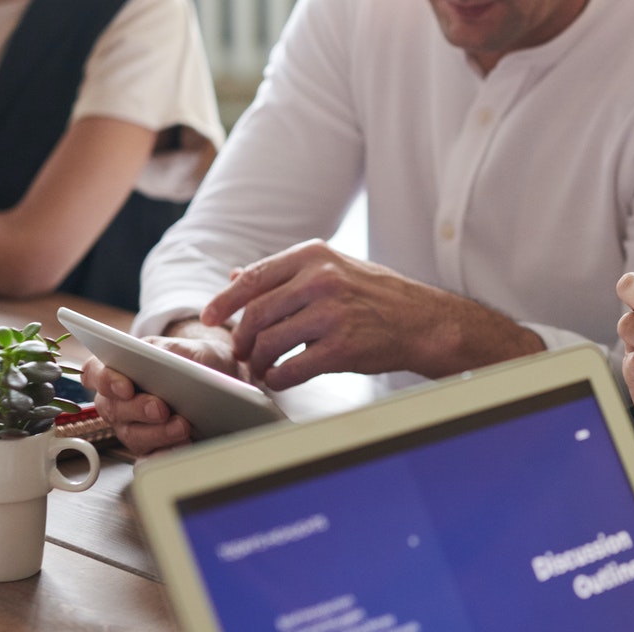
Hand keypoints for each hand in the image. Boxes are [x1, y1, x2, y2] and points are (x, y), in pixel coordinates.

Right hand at [80, 322, 235, 455]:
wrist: (221, 379)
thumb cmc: (195, 362)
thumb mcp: (185, 349)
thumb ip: (168, 352)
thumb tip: (159, 361)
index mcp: (120, 370)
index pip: (96, 373)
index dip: (105, 380)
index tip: (126, 386)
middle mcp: (120, 401)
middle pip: (113, 409)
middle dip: (138, 409)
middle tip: (161, 408)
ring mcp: (132, 427)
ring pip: (132, 435)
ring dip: (157, 433)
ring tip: (182, 426)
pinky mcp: (150, 449)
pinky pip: (147, 460)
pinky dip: (163, 455)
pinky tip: (181, 447)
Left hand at [200, 239, 540, 388]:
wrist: (423, 321)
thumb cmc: (377, 295)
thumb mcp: (334, 267)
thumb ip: (286, 273)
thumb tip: (236, 276)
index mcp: (315, 256)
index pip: (254, 277)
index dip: (225, 300)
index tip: (210, 316)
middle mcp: (321, 280)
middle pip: (257, 313)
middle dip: (241, 338)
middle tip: (241, 351)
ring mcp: (332, 314)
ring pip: (269, 342)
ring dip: (258, 361)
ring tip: (261, 367)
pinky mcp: (342, 348)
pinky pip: (292, 368)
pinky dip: (278, 378)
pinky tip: (281, 378)